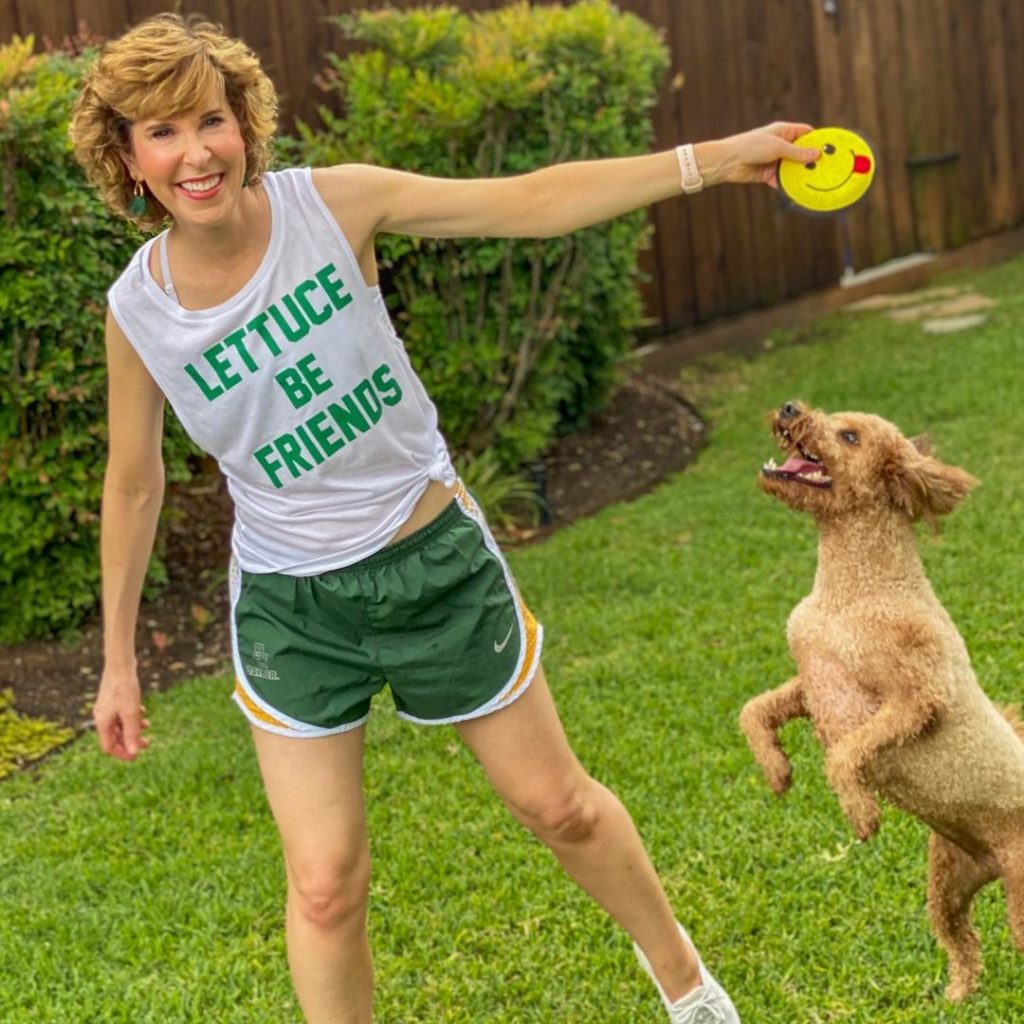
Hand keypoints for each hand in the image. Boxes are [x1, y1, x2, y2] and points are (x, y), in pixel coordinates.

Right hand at [93, 669, 150, 761]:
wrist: (120, 665)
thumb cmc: (124, 689)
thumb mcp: (131, 713)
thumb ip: (132, 734)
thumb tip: (133, 753)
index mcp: (102, 723)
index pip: (109, 746)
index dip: (122, 753)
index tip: (136, 757)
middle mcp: (102, 716)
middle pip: (115, 736)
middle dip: (131, 741)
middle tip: (148, 743)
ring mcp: (106, 707)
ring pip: (120, 724)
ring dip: (134, 727)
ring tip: (148, 726)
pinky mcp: (113, 699)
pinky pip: (121, 713)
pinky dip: (132, 716)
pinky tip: (143, 712)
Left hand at [696, 122, 819, 188]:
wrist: (727, 162)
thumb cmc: (750, 146)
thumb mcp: (777, 147)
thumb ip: (797, 152)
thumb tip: (816, 155)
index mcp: (785, 132)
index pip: (807, 134)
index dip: (818, 141)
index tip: (832, 149)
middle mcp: (782, 146)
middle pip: (803, 153)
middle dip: (813, 160)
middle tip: (828, 169)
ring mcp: (776, 161)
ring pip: (794, 168)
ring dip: (802, 175)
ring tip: (818, 182)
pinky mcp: (769, 175)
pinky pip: (783, 181)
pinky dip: (790, 186)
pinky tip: (801, 191)